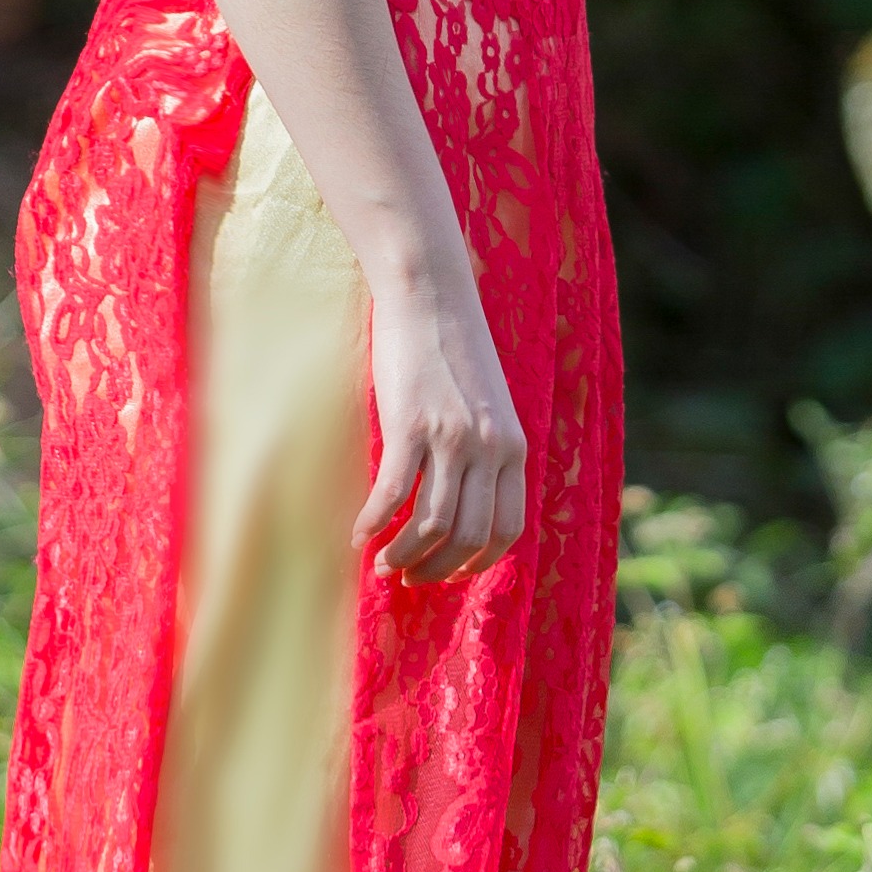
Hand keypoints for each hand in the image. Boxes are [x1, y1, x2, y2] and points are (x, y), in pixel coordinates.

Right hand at [359, 258, 528, 582]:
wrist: (429, 296)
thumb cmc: (449, 349)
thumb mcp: (485, 405)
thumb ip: (482, 450)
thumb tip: (459, 500)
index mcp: (513, 447)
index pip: (507, 528)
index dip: (477, 562)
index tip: (449, 571)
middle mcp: (489, 448)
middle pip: (470, 537)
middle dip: (437, 569)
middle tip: (407, 576)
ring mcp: (452, 438)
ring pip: (432, 526)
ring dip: (403, 556)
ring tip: (382, 562)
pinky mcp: (412, 426)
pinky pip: (394, 495)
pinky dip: (374, 524)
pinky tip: (358, 535)